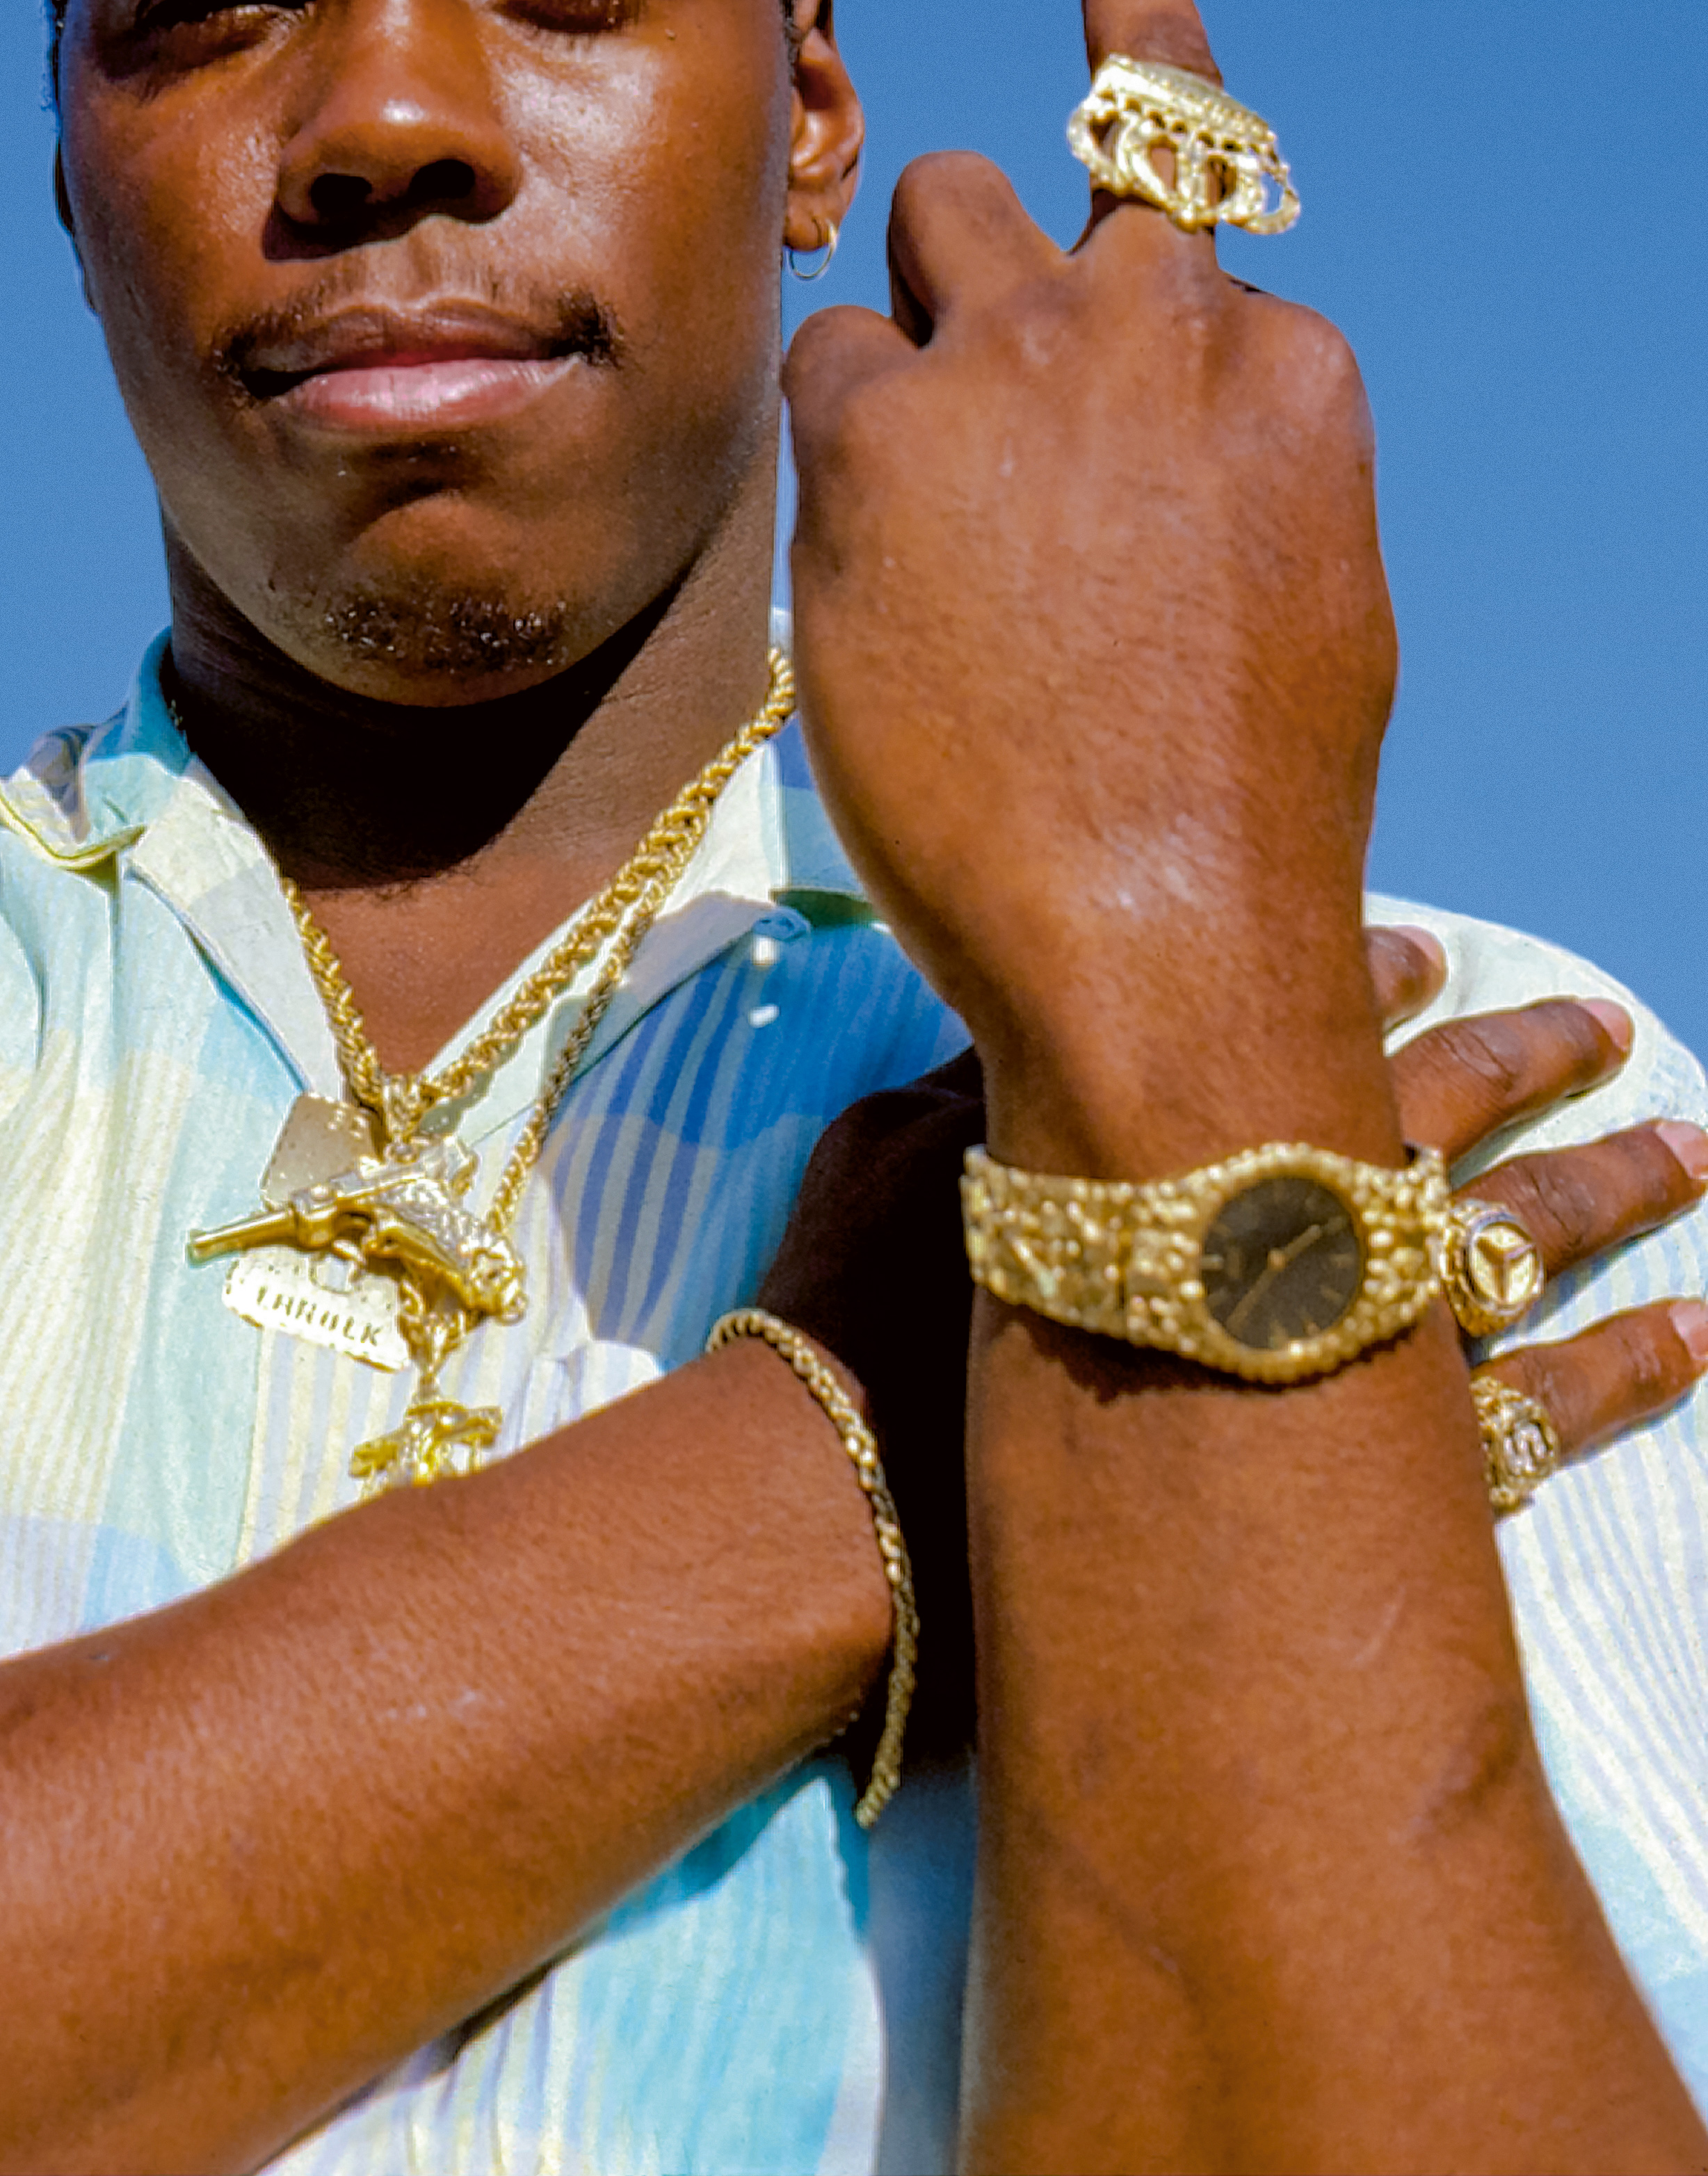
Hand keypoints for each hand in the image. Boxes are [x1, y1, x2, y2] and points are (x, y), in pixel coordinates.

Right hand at [751, 928, 1707, 1766]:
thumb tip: (998, 1024)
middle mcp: (1276, 1214)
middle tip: (1607, 1021)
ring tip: (1690, 1154)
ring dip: (1612, 1187)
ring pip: (1519, 1241)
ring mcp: (1339, 1345)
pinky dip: (1628, 1369)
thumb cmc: (847, 1329)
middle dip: (1526, 1060)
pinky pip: (1548, 1413)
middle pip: (1436, 1109)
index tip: (1430, 948)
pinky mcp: (1376, 1479)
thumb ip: (963, 1082)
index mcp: (1172, 1124)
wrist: (839, 1514)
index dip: (1366, 974)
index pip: (1292, 1016)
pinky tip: (1693, 1339)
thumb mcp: (884, 1154)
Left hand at [784, 0, 1394, 1171]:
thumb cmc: (1230, 808)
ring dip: (916, 310)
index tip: (1098, 226)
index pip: (1186, 244)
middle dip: (1002, 258)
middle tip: (966, 397)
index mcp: (1284, 367)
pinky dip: (829, 444)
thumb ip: (1227, 470)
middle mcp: (1156, 321)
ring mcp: (1017, 355)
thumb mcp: (1300, 598)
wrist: (1160, 932)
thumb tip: (1155, 444)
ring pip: (939, 203)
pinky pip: (824, 354)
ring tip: (910, 481)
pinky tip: (867, 567)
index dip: (1124, 314)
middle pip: (1055, 179)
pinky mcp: (880, 424)